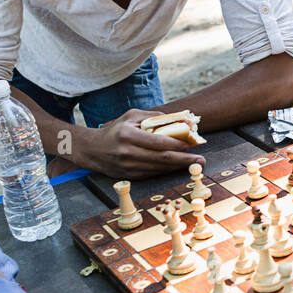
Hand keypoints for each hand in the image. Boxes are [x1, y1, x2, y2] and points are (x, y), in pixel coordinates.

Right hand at [73, 108, 205, 178]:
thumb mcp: (130, 116)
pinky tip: (177, 167)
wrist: (92, 150)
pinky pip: (152, 174)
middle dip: (184, 160)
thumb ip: (153, 117)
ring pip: (159, 168)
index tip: (192, 143)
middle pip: (162, 158)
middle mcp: (128, 152)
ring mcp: (128, 167)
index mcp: (128, 135)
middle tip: (201, 160)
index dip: (177, 144)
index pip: (158, 142)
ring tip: (193, 163)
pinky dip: (166, 171)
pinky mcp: (129, 176)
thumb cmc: (115, 130)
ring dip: (178, 167)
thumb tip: (177, 119)